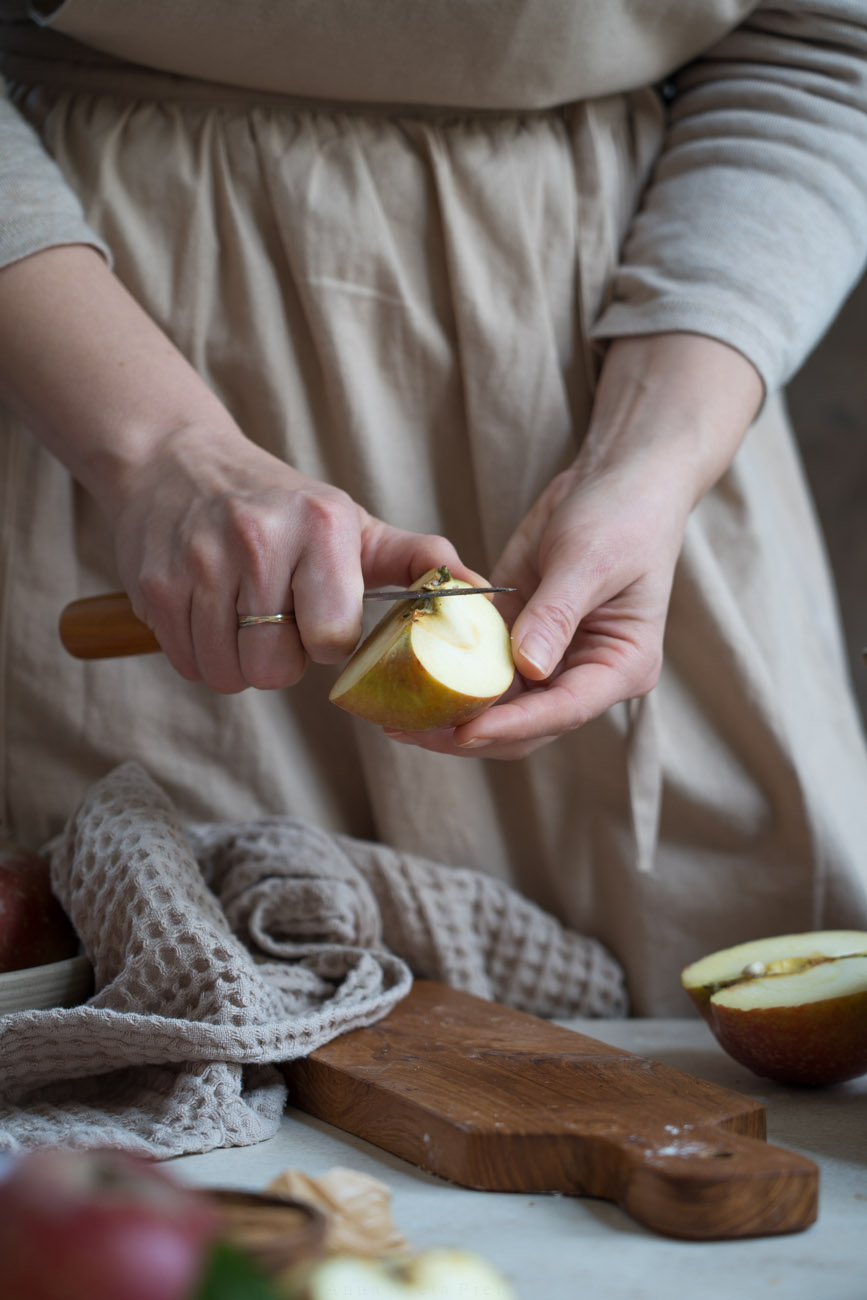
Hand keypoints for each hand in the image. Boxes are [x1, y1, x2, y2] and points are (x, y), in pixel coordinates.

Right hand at [0, 247, 472, 692]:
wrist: (176, 463)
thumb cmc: (281, 507)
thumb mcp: (352, 524)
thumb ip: (417, 560)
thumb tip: (483, 590)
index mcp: (322, 524)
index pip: (334, 638)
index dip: (329, 643)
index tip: (320, 618)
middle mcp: (259, 538)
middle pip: (275, 668)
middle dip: (281, 661)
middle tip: (276, 621)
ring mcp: (200, 561)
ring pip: (227, 674)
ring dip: (238, 662)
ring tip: (242, 617)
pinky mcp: (155, 584)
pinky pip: (187, 663)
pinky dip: (200, 654)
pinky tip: (209, 614)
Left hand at [386, 333, 762, 758]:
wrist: (614, 480)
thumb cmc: (621, 515)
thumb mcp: (589, 560)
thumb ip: (556, 614)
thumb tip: (527, 667)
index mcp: (621, 665)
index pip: (565, 709)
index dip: (513, 725)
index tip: (466, 732)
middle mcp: (586, 675)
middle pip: (526, 724)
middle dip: (470, 732)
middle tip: (410, 731)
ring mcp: (550, 661)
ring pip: (498, 707)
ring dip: (450, 714)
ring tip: (396, 717)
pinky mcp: (517, 640)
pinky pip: (480, 670)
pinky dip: (446, 677)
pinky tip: (405, 680)